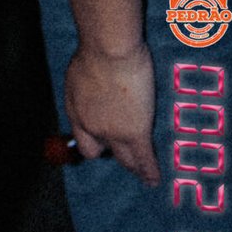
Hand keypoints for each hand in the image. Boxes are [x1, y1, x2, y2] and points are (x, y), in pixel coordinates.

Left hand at [64, 39, 158, 183]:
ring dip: (134, 167)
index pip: (84, 140)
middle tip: (127, 159)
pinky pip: (144, 158)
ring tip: (143, 176)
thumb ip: (85, 90)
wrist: (109, 51)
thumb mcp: (78, 74)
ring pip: (125, 159)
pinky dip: (149, 171)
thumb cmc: (93, 53)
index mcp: (76, 112)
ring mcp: (114, 132)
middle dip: (114, 155)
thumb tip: (92, 92)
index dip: (96, 144)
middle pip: (102, 151)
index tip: (103, 146)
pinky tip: (155, 180)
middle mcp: (92, 127)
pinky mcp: (136, 132)